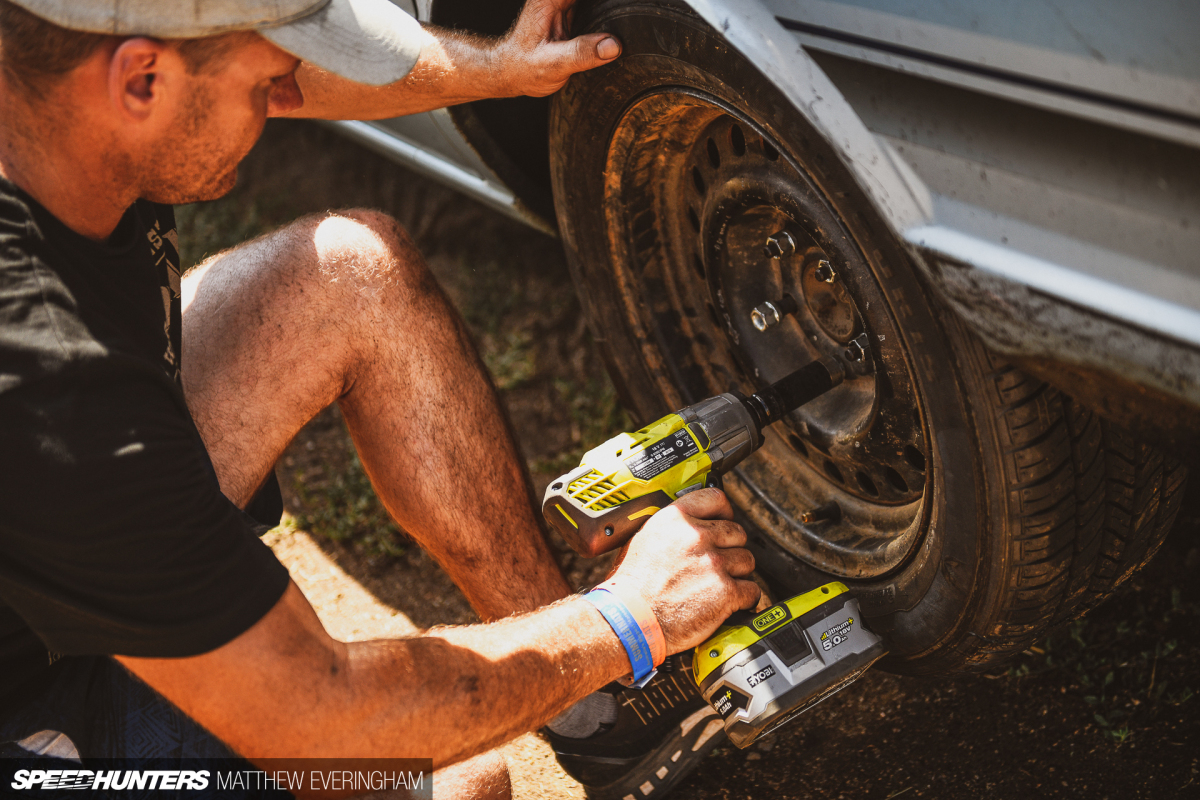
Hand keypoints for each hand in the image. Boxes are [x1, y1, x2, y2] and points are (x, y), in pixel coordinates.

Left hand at [493, 0, 621, 96]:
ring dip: (610, 7)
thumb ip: (581, 53)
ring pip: (594, 0)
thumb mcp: (553, 64)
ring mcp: (564, 2)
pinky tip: (617, 19)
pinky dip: (606, 9)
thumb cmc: (524, 67)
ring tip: (631, 13)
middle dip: (612, 5)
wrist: (511, 72)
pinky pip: (594, 5)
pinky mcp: (571, 11)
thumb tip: (613, 45)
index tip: (626, 6)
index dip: (605, 2)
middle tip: (634, 10)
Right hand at [608, 489, 759, 652]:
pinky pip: (752, 590)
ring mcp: (713, 563)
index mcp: (676, 519)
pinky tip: (731, 602)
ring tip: (720, 584)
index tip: (725, 519)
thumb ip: (672, 528)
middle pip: (737, 533)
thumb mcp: (644, 540)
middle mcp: (697, 536)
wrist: (630, 619)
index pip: (716, 498)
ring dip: (738, 573)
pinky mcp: (725, 592)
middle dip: (731, 548)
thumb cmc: (631, 586)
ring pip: (747, 561)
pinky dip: (744, 598)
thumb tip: (690, 526)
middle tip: (719, 562)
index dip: (724, 511)